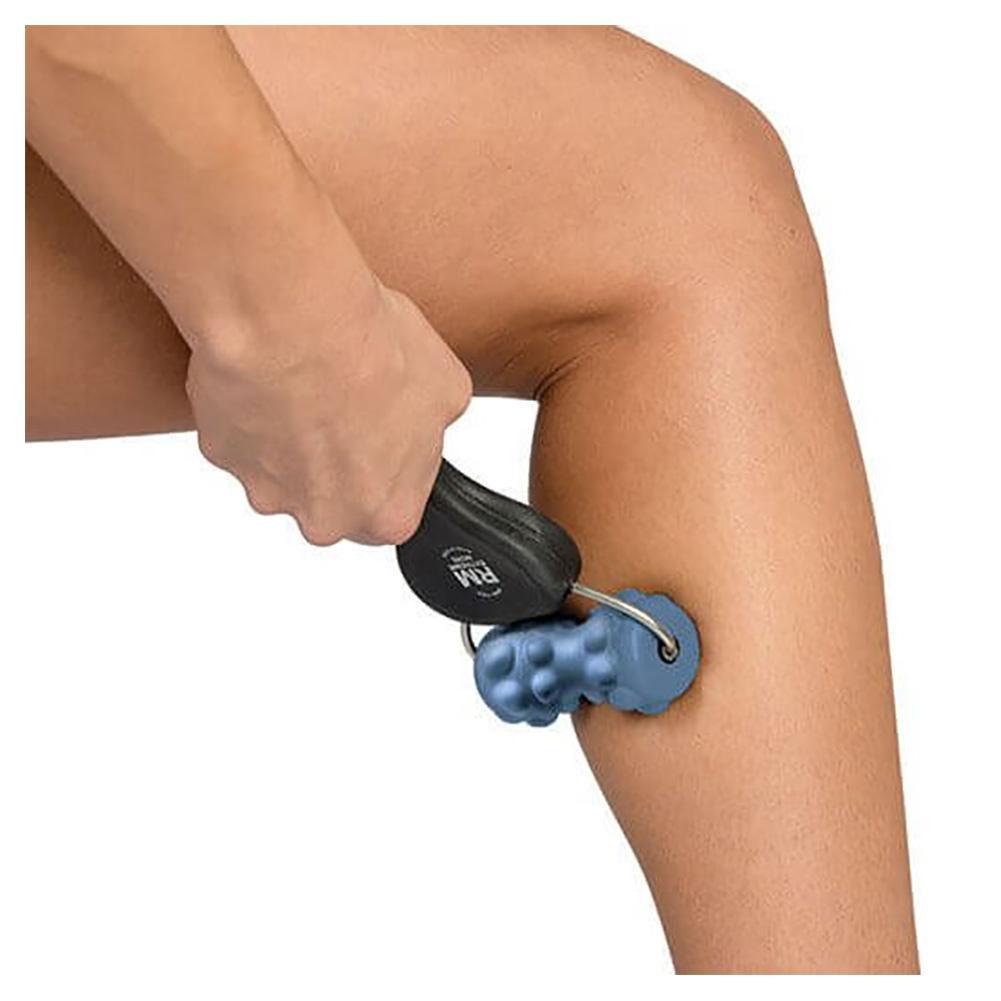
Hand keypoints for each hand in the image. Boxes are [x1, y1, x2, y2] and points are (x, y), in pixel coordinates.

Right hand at [185, 275, 471, 545]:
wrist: (290, 323)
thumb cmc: (368, 353)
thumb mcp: (445, 386)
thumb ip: (435, 424)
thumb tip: (429, 420)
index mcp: (388, 513)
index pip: (392, 509)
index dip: (389, 464)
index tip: (383, 433)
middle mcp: (325, 518)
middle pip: (333, 498)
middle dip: (336, 457)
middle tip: (343, 400)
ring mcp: (266, 491)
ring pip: (282, 469)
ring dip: (291, 432)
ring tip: (304, 378)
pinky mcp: (221, 455)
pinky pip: (240, 438)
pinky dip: (250, 409)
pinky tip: (269, 373)